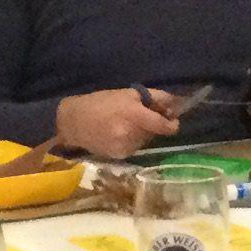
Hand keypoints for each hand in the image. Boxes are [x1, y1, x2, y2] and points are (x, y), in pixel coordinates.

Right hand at [57, 88, 180, 160]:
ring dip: (141, 133)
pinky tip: (117, 134)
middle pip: (154, 133)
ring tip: (124, 125)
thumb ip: (155, 98)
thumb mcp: (128, 93)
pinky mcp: (119, 156)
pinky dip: (131, 141)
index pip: (163, 126)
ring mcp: (124, 147)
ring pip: (144, 141)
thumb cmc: (101, 102)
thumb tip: (177, 104)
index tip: (172, 120)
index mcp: (133, 114)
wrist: (74, 122)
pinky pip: (134, 148)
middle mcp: (130, 133)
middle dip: (152, 125)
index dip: (172, 124)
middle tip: (138, 116)